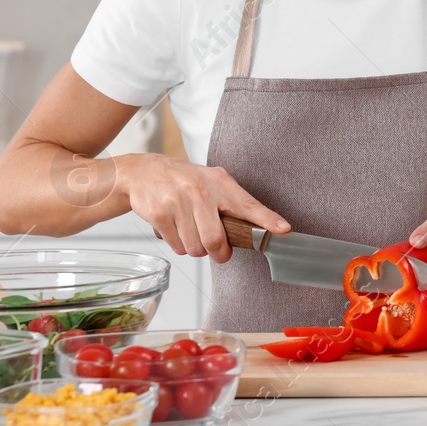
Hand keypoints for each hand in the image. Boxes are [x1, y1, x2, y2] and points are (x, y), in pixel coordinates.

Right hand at [120, 153, 288, 261]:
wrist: (143, 172)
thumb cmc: (184, 180)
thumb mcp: (212, 182)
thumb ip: (232, 203)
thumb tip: (257, 230)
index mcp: (220, 182)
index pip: (248, 204)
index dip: (267, 220)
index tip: (283, 230)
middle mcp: (200, 191)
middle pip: (215, 240)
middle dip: (219, 253)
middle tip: (219, 251)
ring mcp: (178, 202)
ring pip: (195, 248)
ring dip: (196, 248)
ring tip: (192, 231)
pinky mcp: (159, 214)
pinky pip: (177, 247)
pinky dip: (179, 245)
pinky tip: (177, 228)